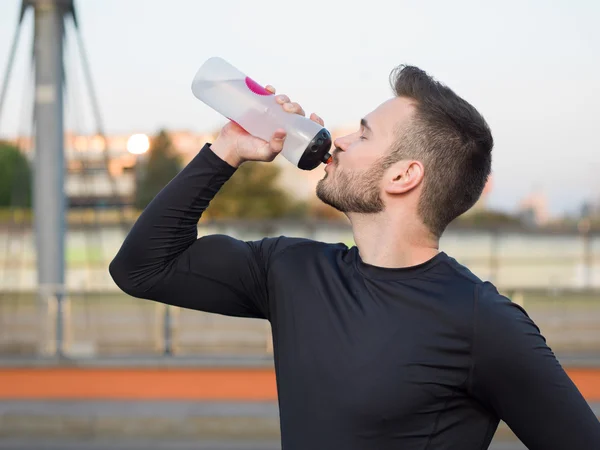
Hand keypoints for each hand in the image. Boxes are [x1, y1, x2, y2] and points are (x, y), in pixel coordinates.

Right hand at [210, 85, 324, 167]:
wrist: (229, 145)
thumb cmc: (249, 152)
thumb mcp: (265, 153)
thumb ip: (275, 147)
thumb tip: (283, 132)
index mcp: (288, 135)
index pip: (306, 127)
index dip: (314, 121)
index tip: (314, 116)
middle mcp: (281, 124)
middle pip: (295, 112)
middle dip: (295, 107)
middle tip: (287, 108)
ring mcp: (270, 115)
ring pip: (283, 102)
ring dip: (285, 98)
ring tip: (278, 100)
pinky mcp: (258, 107)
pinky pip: (267, 96)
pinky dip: (270, 91)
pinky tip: (269, 89)